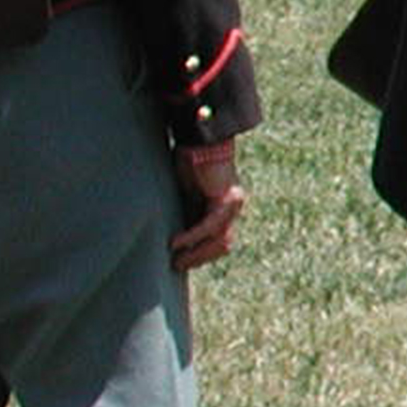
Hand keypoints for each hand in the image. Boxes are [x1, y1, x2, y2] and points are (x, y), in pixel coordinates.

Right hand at [169, 142, 245, 270]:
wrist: (199, 140)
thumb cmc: (189, 163)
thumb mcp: (186, 194)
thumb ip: (186, 213)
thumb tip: (173, 241)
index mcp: (225, 208)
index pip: (218, 242)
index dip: (200, 255)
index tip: (179, 264)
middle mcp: (234, 208)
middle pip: (222, 245)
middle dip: (198, 258)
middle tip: (176, 266)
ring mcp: (233, 204)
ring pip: (218, 240)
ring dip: (196, 253)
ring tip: (175, 260)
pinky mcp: (225, 199)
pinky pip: (209, 225)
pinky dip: (191, 236)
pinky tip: (175, 243)